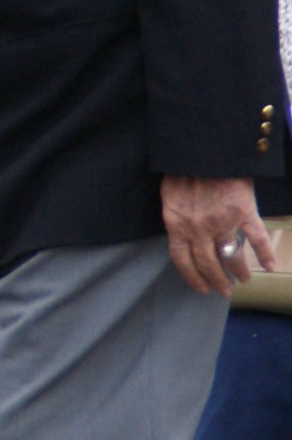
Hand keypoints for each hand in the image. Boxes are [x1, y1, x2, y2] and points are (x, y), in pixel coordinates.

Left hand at [160, 174, 273, 293]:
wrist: (202, 150)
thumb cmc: (182, 169)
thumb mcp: (169, 195)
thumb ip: (176, 215)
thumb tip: (181, 230)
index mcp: (176, 224)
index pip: (182, 259)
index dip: (192, 276)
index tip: (201, 288)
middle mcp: (198, 229)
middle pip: (207, 263)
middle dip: (216, 280)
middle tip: (224, 290)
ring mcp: (222, 222)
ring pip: (232, 255)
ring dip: (238, 271)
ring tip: (243, 279)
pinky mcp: (243, 212)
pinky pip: (256, 238)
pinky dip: (265, 254)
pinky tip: (269, 265)